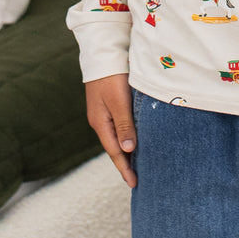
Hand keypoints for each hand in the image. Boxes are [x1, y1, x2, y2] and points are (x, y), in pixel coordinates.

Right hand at [86, 73, 136, 188]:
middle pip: (114, 147)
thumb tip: (127, 151)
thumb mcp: (118, 101)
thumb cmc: (111, 76)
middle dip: (125, 164)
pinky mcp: (108, 104)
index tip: (134, 184)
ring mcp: (103, 112)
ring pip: (117, 137)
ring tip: (138, 165)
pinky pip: (118, 126)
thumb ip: (124, 125)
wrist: (102, 53)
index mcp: (100, 122)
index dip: (125, 168)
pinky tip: (133, 140)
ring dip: (126, 151)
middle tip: (137, 181)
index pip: (115, 152)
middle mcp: (100, 120)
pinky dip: (126, 137)